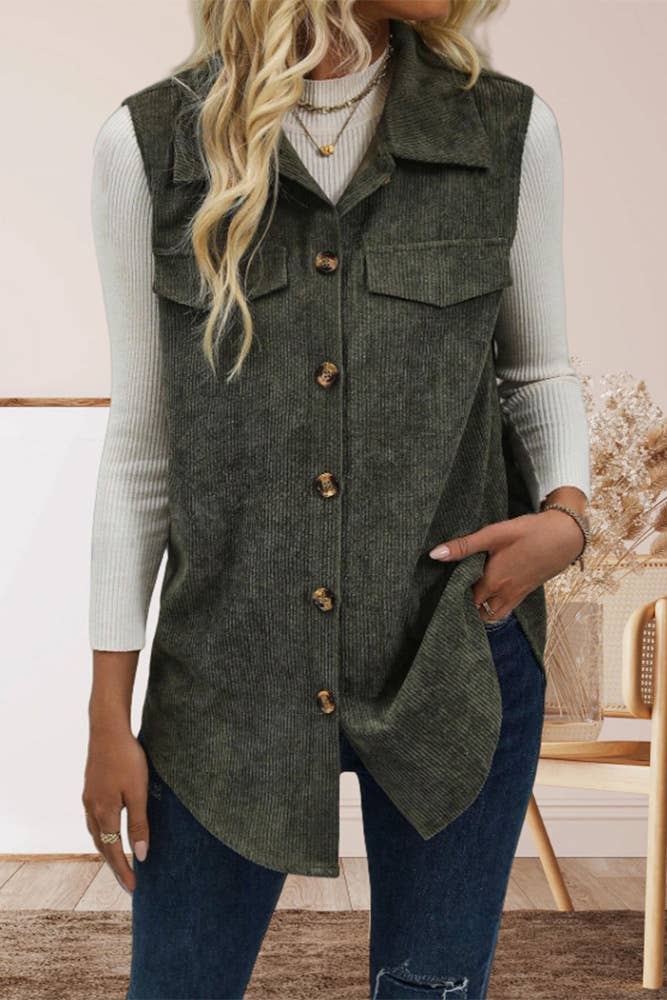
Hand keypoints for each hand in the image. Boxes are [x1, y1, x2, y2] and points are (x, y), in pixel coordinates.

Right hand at [82, 727, 149, 892]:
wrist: (107, 729)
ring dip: (107, 851)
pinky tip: (109, 832)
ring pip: (96, 834)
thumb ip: (138, 823)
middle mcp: (92, 809)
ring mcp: (88, 799)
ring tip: (119, 863)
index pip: (114, 852)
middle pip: (102, 847)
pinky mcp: (90, 789)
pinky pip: (94, 821)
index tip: (134, 888)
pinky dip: (102, 834)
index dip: (124, 870)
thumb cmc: (127, 758)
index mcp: (104, 813)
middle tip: (128, 883)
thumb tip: (140, 855)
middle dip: (115, 866)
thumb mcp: (138, 792)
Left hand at [428, 509, 584, 621]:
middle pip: (475, 611)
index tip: (438, 588)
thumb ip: (464, 546)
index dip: (449, 595)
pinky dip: (491, 609)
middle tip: (447, 594)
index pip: (463, 599)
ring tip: (465, 597)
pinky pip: (503, 611)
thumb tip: (435, 555)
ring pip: (490, 616)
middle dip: (461, 606)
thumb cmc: (529, 532)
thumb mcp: (494, 534)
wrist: (565, 536)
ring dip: (477, 611)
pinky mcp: (524, 593)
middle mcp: (503, 594)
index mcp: (492, 581)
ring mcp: (515, 596)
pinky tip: (485, 595)